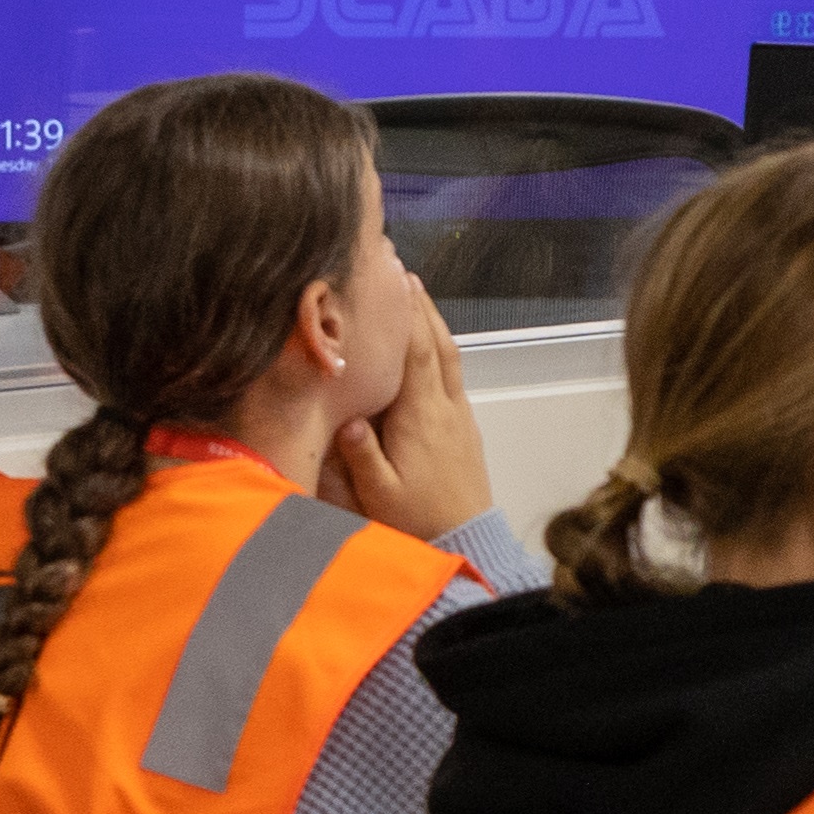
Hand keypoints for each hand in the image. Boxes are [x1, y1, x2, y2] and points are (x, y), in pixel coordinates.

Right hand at [329, 284, 496, 538]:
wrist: (466, 539)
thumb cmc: (417, 519)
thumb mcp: (379, 494)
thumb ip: (361, 456)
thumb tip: (347, 418)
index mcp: (422, 418)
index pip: (417, 356)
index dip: (409, 317)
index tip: (398, 283)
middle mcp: (446, 408)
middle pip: (438, 346)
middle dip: (423, 309)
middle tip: (405, 274)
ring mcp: (459, 415)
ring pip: (448, 359)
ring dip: (433, 325)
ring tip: (415, 297)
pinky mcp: (463, 426)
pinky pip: (450, 376)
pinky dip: (438, 350)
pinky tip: (425, 346)